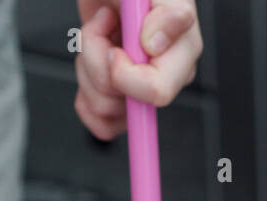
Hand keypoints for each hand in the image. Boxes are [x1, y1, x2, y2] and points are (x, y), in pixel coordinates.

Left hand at [75, 0, 202, 140]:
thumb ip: (167, 12)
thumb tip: (154, 44)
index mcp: (183, 49)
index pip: (157, 92)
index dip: (123, 75)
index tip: (113, 47)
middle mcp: (167, 73)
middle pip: (125, 105)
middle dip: (98, 65)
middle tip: (104, 28)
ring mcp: (143, 89)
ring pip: (106, 110)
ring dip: (88, 68)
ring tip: (99, 35)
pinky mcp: (123, 99)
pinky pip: (101, 122)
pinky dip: (84, 93)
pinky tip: (91, 62)